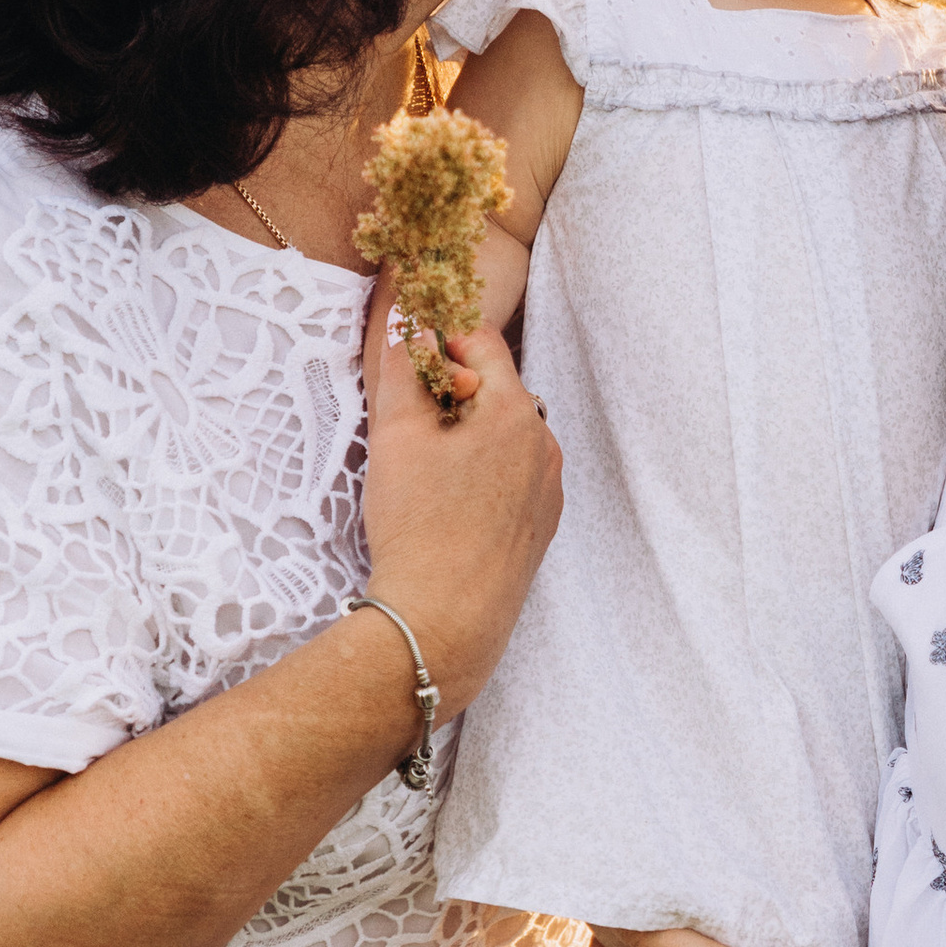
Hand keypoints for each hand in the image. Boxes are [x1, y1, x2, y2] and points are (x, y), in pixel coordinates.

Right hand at [361, 280, 561, 712]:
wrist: (443, 621)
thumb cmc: (418, 525)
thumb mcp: (396, 435)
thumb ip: (402, 369)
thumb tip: (408, 325)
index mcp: (516, 410)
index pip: (481, 341)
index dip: (440, 340)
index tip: (408, 359)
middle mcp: (545, 444)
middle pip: (495, 390)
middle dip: (452, 393)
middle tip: (406, 423)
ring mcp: (549, 489)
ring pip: (505, 437)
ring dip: (468, 436)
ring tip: (423, 472)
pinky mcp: (541, 528)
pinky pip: (513, 479)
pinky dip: (482, 476)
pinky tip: (447, 507)